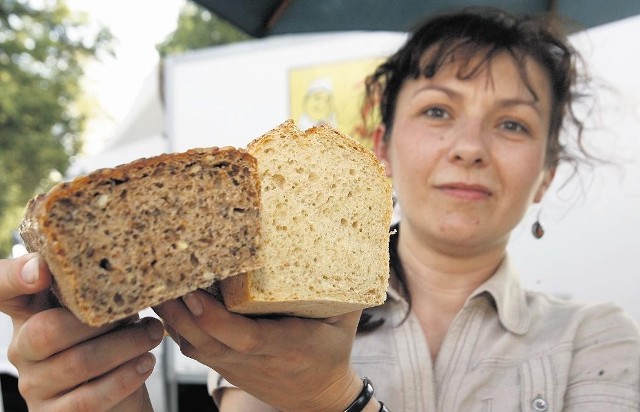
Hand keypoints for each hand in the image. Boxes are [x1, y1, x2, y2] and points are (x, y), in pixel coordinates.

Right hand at [1, 254, 163, 411]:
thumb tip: (126, 266)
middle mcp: (22, 348)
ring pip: (77, 363)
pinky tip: (144, 363)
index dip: (15, 277)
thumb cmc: (110, 342)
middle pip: (47, 330)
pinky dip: (124, 378)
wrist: (119, 398)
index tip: (41, 271)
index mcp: (30, 312)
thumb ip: (98, 289)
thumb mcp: (101, 310)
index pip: (4, 288)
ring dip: (126, 346)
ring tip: (152, 335)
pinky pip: (88, 399)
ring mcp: (35, 384)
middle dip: (101, 321)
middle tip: (139, 315)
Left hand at [154, 290, 363, 411]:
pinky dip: (175, 325)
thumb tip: (340, 243)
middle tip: (160, 275)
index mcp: (287, 346)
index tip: (195, 294)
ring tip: (155, 282)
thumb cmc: (332, 350)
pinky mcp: (225, 367)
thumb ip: (341, 285)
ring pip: (193, 346)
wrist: (318, 396)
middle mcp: (255, 360)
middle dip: (178, 311)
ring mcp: (235, 366)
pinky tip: (166, 300)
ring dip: (171, 317)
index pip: (244, 338)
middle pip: (206, 341)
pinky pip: (193, 348)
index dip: (215, 319)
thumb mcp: (345, 317)